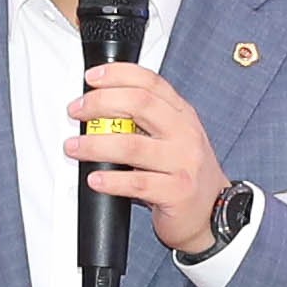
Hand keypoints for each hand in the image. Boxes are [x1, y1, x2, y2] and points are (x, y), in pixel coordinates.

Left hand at [66, 63, 232, 256]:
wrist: (213, 211)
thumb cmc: (183, 172)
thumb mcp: (172, 137)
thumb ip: (145, 120)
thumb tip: (98, 106)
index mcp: (182, 114)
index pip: (151, 82)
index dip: (118, 75)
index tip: (92, 78)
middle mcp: (184, 133)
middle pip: (139, 104)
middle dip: (100, 103)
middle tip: (76, 111)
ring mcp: (183, 162)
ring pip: (131, 145)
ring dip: (94, 144)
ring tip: (73, 147)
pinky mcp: (176, 191)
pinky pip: (136, 183)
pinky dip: (110, 180)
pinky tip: (94, 178)